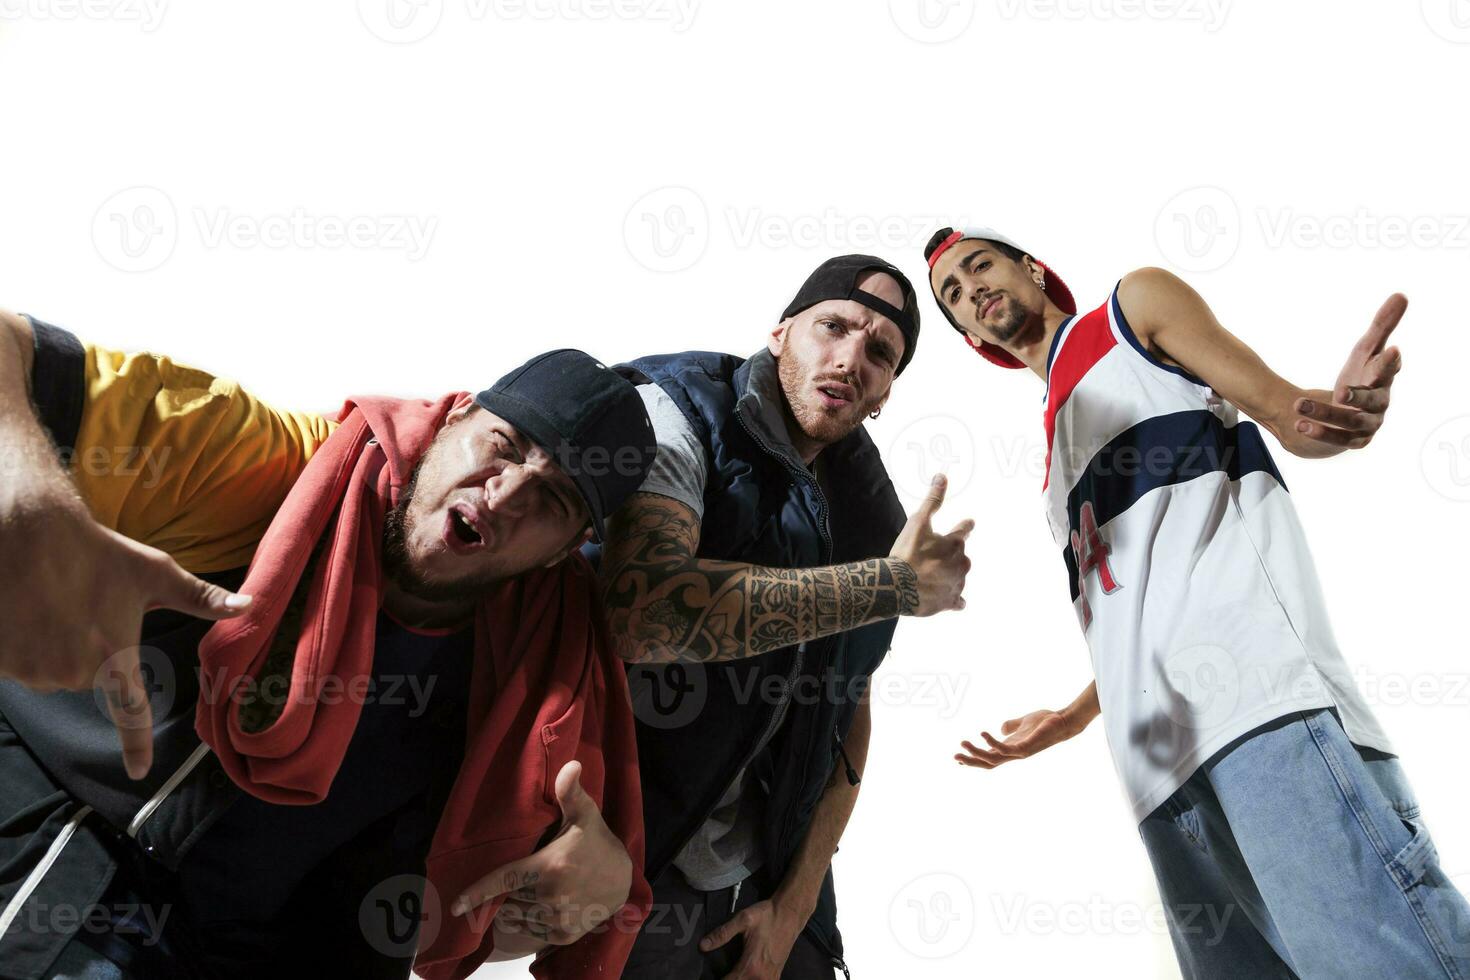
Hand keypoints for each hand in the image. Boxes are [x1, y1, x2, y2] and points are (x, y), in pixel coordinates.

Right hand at [0, 490, 251, 778]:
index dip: (136, 745)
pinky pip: (15, 662)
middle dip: (83, 647)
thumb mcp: (156, 574)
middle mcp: (71, 674)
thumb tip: (249, 605)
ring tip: (49, 602)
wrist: (27, 531)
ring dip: (49, 643)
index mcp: (114, 659)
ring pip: (46, 668)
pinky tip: (23, 607)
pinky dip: (19, 640)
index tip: (140, 772)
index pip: (130, 715)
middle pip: (82, 675)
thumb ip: (202, 599)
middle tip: (78, 607)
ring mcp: (29, 670)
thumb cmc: (98, 552)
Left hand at [453, 761, 631, 945]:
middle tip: (533, 873)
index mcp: (550, 866)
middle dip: (513, 888)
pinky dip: (530, 920)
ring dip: (519, 905)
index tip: (454, 906)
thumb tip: (570, 764)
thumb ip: (570, 793)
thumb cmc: (597, 843)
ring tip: (539, 889)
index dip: (478, 893)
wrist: (624, 882)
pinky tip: (546, 905)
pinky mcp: (563, 935)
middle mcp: (551, 896)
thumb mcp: (585, 816)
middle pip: (510, 897)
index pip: (505, 879)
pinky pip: (531, 930)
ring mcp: (557, 918)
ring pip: (518, 915)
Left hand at [699, 896, 804, 979]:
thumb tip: (702, 945)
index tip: (708, 976)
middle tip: (719, 973)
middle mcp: (762, 977)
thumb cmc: (767, 916)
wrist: (790, 914)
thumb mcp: (743, 920)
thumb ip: (722, 934)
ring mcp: (771, 979)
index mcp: (751, 966)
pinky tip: (744, 975)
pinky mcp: (776, 976)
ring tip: (731, 973)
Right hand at [889, 474, 971, 616]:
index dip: (965, 526)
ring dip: (950, 575)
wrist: (897, 587)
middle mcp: (961, 563)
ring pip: (958, 577)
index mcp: (955, 543)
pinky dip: (954, 599)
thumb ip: (932, 500)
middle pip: (961, 556)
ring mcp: (957, 584)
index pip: (964, 530)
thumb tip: (942, 476)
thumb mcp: (918, 521)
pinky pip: (958, 601)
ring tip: (933, 577)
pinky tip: (949, 600)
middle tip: (935, 557)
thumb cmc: (907, 553)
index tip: (970, 523)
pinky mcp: (950, 602)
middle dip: (952, 555)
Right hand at [955, 708, 1079, 769]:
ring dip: (977, 753)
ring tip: (962, 743)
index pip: (990, 758)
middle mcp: (1014, 753)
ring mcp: (1019, 752)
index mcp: (1011, 748)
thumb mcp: (1023, 723)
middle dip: (971, 762)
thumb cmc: (1046, 722)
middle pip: (988, 763)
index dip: (975, 759)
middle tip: (955, 757)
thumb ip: (1011, 726)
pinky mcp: (1026, 747)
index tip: (959, 759)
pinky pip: (1005, 748)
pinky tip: (983, 734)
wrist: (1064, 721)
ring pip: (993, 758)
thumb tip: (1001, 728)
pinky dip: (992, 743)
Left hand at [1290, 293, 1405, 454]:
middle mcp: (1380, 404)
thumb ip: (1381, 326)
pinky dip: (1319, 432)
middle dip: (1358, 396)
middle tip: (1341, 392)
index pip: (1389, 369)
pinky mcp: (1352, 441)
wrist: (1346, 414)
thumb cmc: (1360, 377)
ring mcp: (1368, 425)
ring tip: (1299, 405)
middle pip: (1372, 400)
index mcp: (1383, 380)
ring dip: (1325, 414)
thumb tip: (1401, 295)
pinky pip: (1337, 439)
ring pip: (1350, 421)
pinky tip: (1299, 424)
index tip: (1392, 351)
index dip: (1389, 362)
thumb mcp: (1364, 351)